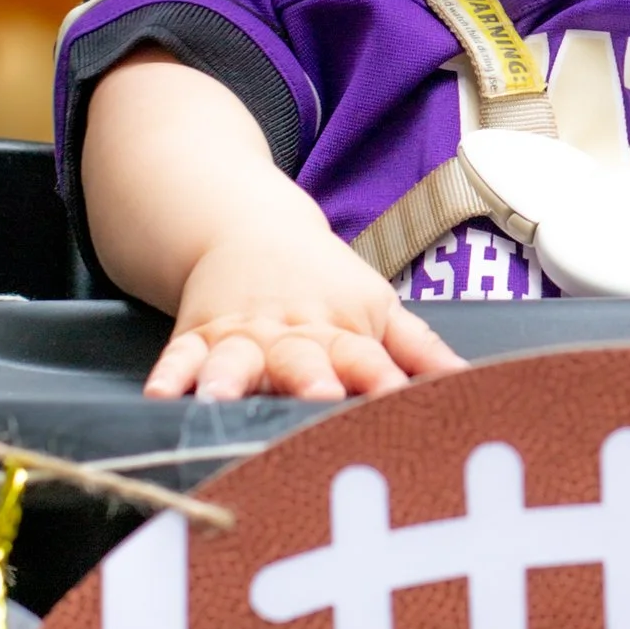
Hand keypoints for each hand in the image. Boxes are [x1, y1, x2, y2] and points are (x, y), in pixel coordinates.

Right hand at [148, 221, 463, 401]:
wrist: (255, 228)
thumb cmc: (327, 282)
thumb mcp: (379, 307)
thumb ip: (420, 350)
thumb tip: (471, 380)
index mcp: (344, 331)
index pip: (368, 359)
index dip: (381, 380)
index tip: (395, 400)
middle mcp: (293, 335)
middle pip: (303, 358)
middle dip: (310, 379)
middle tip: (320, 396)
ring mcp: (244, 336)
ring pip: (237, 359)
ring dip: (229, 378)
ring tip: (218, 400)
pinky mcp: (199, 337)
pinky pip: (180, 356)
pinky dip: (169, 374)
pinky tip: (158, 396)